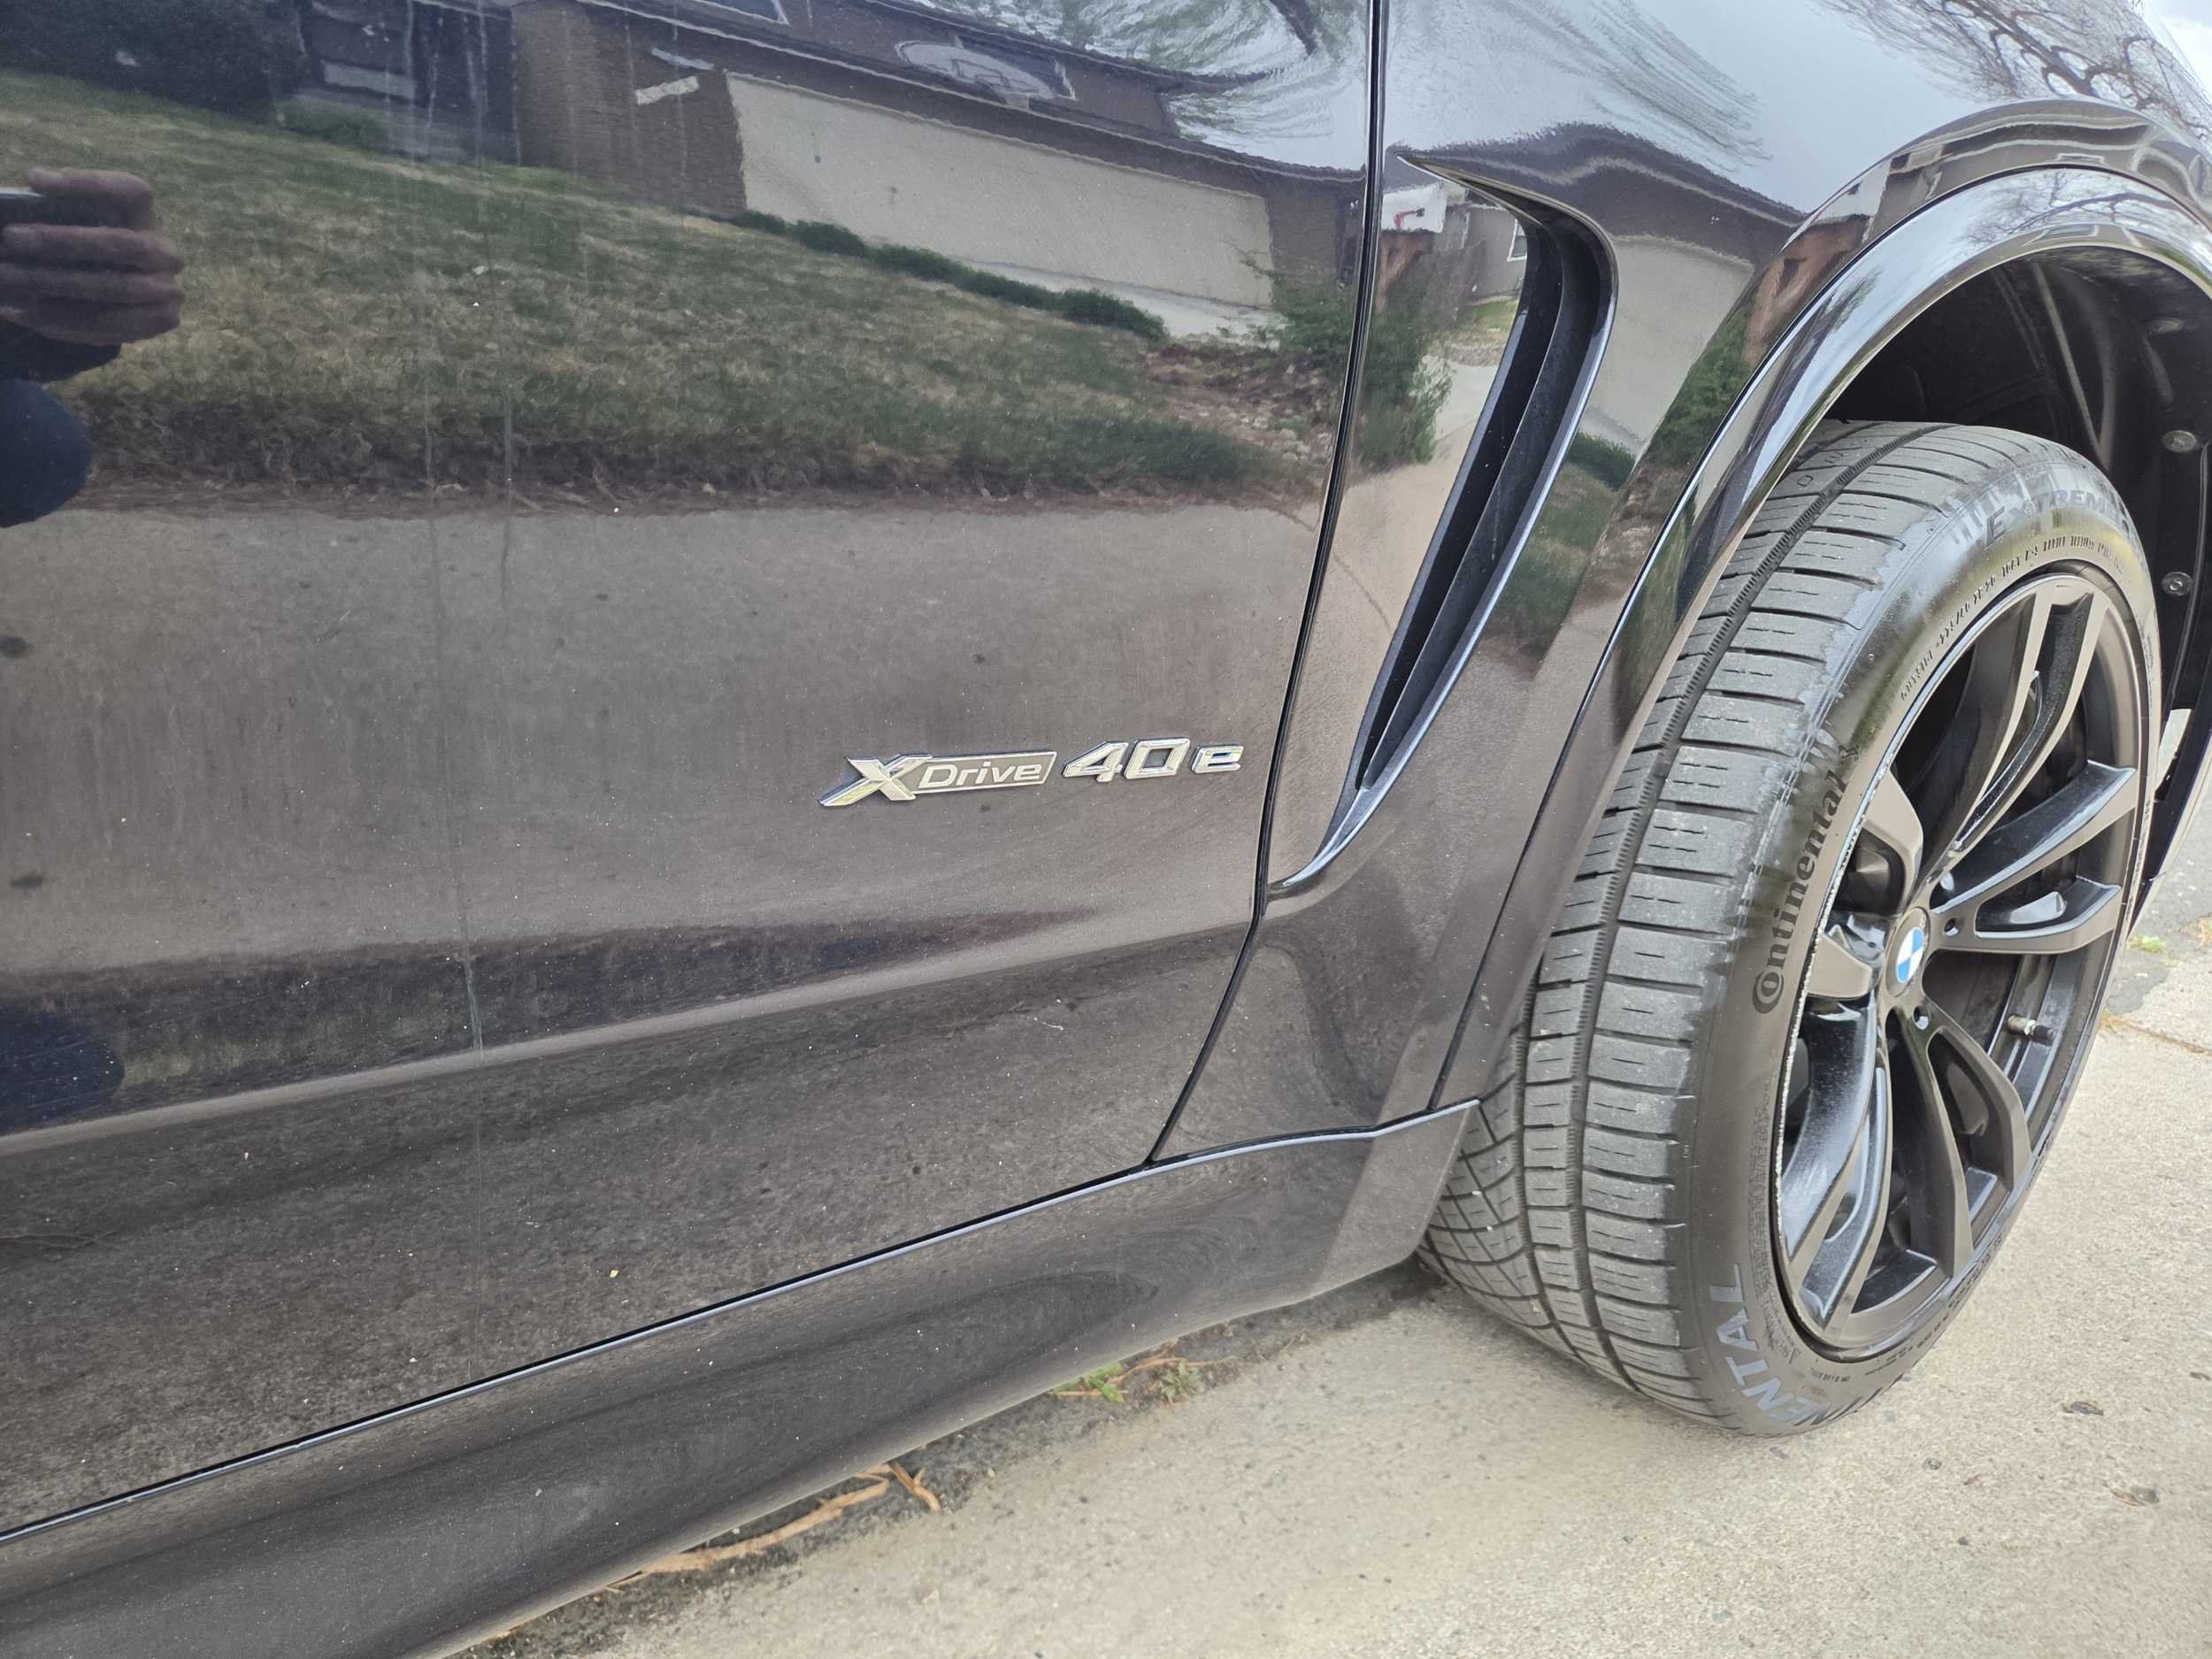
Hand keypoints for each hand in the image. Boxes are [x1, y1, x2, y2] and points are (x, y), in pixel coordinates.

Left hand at [0, 170, 184, 345]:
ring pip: (114, 289)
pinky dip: (62, 320)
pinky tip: (23, 311)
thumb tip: (18, 205)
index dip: (85, 184)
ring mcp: (168, 289)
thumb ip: (57, 212)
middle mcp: (165, 251)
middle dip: (61, 241)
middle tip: (10, 238)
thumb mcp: (81, 222)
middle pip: (121, 244)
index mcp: (146, 214)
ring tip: (8, 279)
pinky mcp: (160, 320)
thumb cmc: (91, 247)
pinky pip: (111, 325)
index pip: (128, 190)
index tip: (34, 180)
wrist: (134, 291)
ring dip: (55, 285)